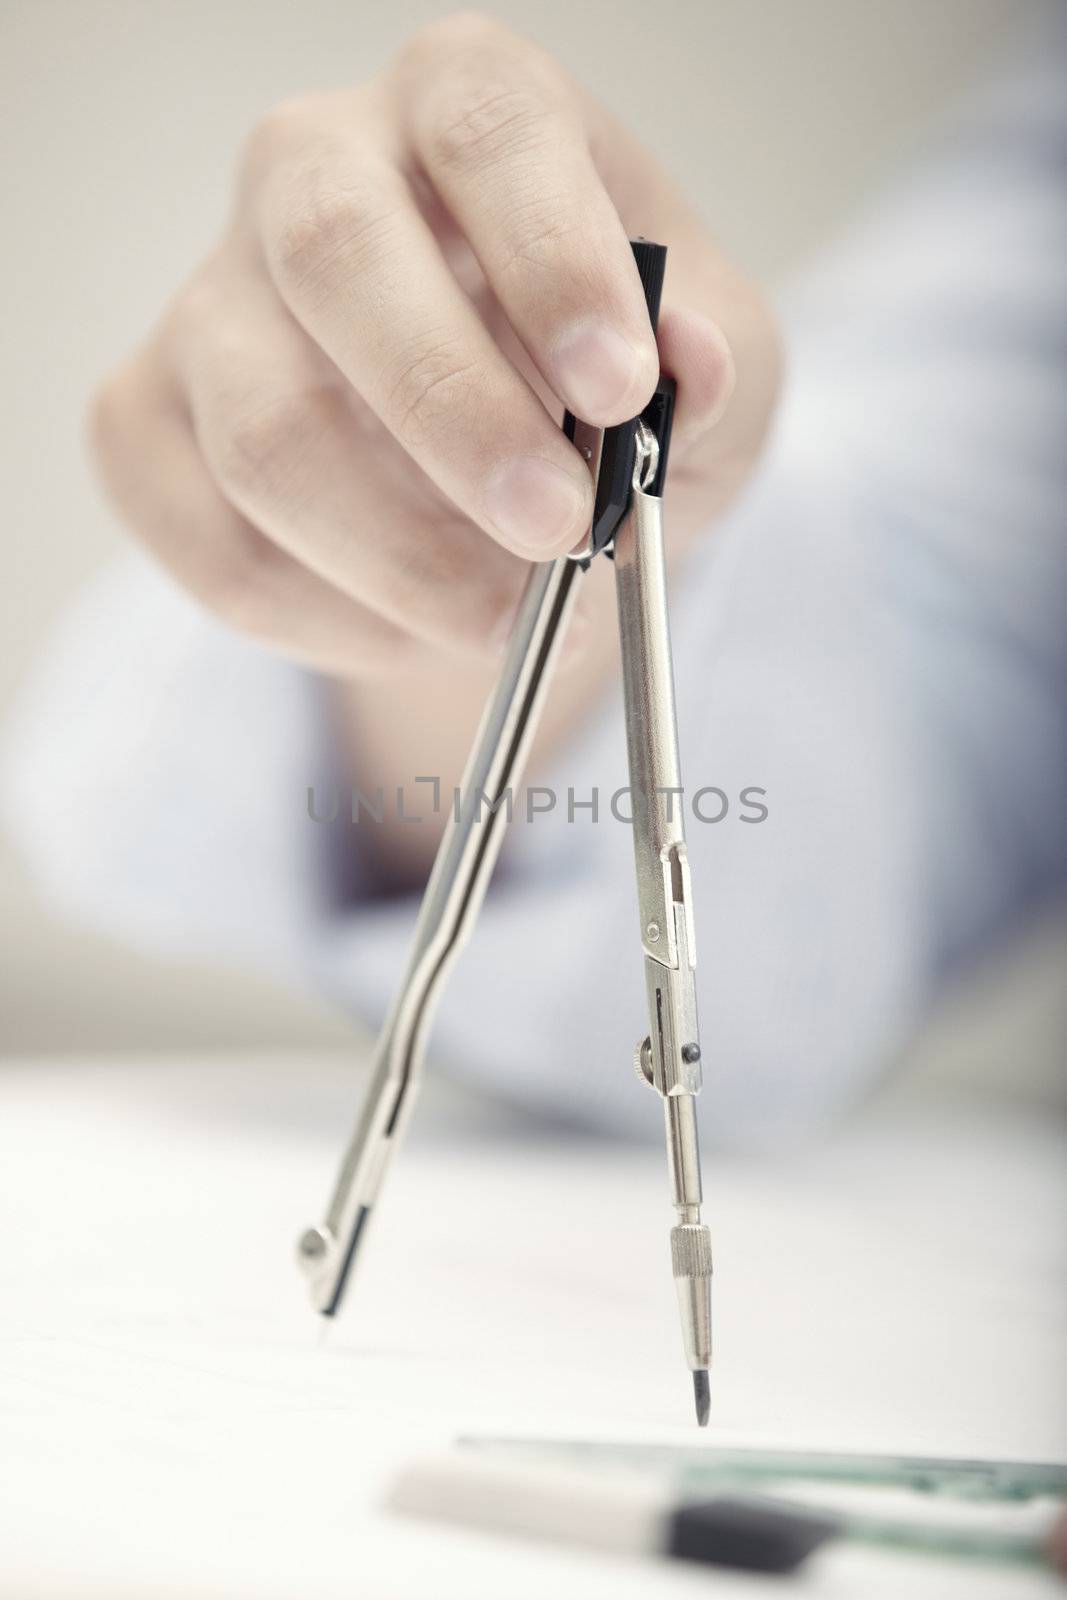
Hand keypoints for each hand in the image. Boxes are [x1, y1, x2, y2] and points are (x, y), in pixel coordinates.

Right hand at [90, 12, 779, 683]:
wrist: (509, 480)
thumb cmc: (607, 396)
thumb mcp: (713, 371)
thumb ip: (716, 366)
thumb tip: (690, 365)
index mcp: (464, 108)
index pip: (488, 128)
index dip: (552, 256)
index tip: (619, 392)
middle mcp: (312, 170)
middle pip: (334, 258)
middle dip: (453, 417)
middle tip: (555, 530)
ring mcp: (212, 298)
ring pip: (264, 432)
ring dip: (399, 559)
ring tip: (505, 620)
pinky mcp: (149, 420)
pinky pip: (213, 542)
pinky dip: (327, 620)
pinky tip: (412, 630)